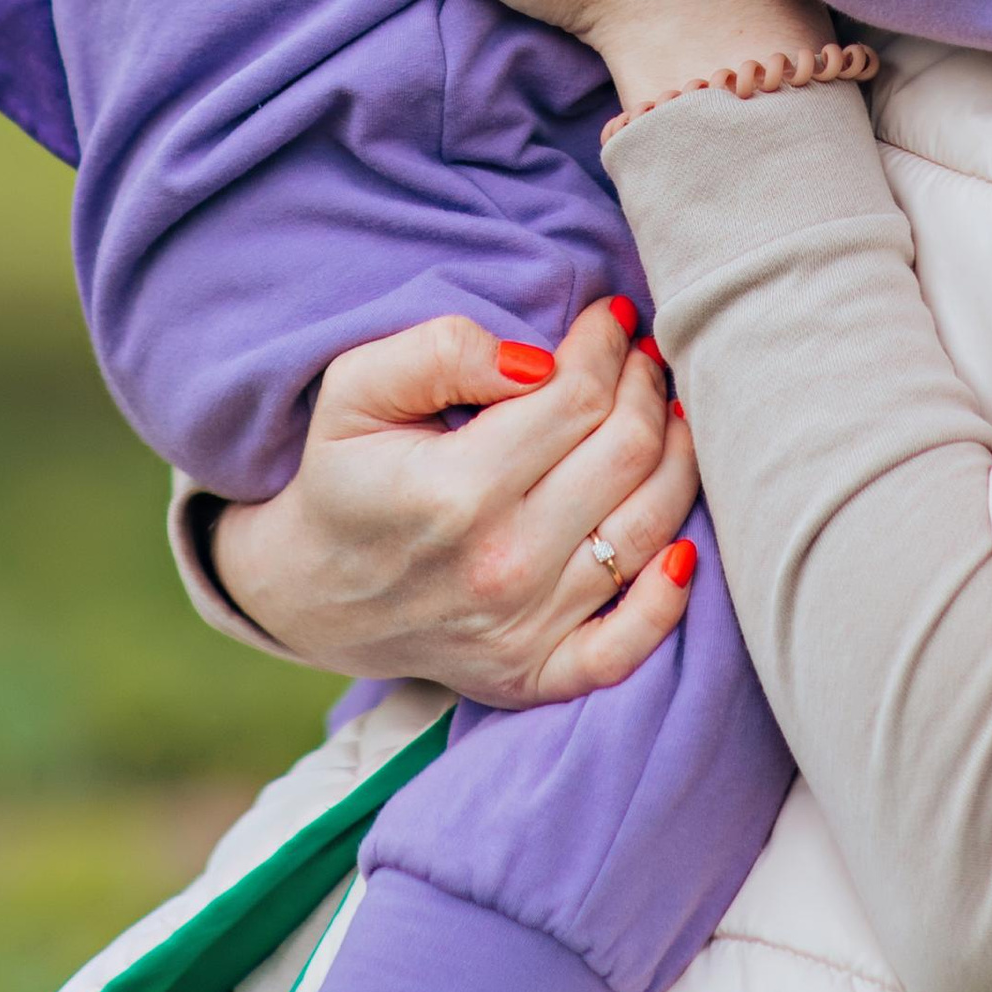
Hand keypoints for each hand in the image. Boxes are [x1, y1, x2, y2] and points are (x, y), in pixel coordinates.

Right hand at [210, 291, 703, 702]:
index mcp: (456, 492)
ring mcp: (524, 628)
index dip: (606, 345)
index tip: (609, 317)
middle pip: (628, 452)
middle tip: (641, 354)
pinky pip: (631, 644)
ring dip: (678, 457)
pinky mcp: (536, 674)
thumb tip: (538, 361)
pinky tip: (681, 545)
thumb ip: (440, 352)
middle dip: (647, 385)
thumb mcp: (354, 389)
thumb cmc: (343, 474)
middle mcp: (502, 565)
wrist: (309, 592)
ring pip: (651, 526)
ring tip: (666, 411)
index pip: (577, 397)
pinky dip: (670, 597)